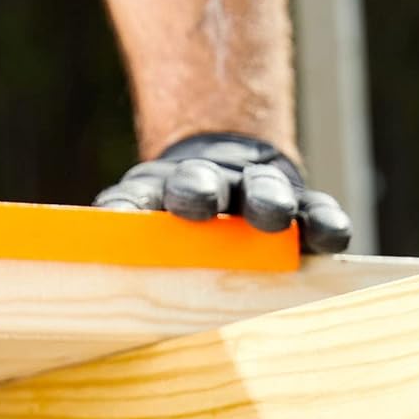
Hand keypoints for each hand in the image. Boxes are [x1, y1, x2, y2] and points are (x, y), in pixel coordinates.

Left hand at [94, 132, 351, 252]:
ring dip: (266, 202)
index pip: (136, 200)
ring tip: (274, 216)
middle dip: (198, 192)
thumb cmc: (173, 223)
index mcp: (156, 195)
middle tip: (198, 202)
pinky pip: (314, 212)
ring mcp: (254, 191)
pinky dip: (322, 223)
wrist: (226, 159)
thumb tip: (88, 259)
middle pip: (200, 185)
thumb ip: (119, 242)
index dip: (128, 209)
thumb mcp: (139, 227)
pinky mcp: (299, 203)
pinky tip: (330, 238)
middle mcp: (207, 186)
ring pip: (262, 192)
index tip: (120, 220)